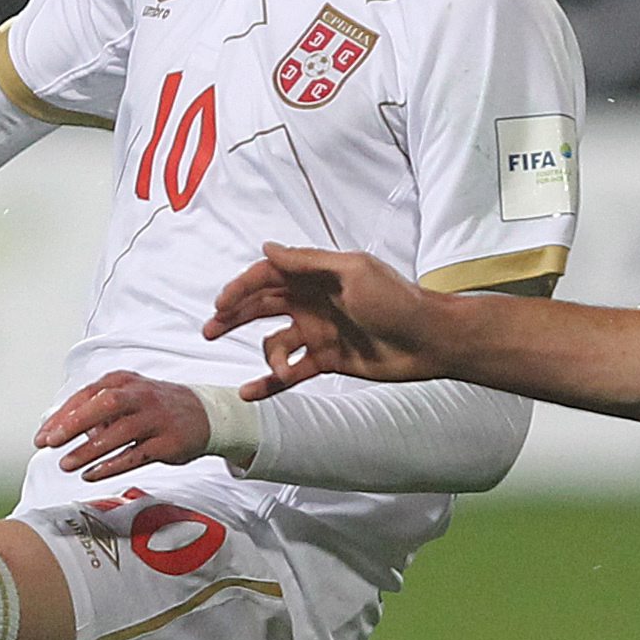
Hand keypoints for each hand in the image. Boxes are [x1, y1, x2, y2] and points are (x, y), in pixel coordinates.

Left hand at [35, 372, 211, 483]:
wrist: (205, 414)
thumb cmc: (155, 407)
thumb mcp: (125, 397)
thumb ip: (94, 411)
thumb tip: (60, 429)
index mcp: (123, 381)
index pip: (85, 396)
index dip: (61, 417)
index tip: (42, 436)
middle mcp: (139, 395)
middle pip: (103, 405)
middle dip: (73, 425)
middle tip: (50, 444)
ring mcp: (155, 418)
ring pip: (118, 433)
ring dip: (89, 451)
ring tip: (67, 464)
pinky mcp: (168, 442)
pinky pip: (135, 455)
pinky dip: (111, 466)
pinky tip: (91, 474)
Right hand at [205, 245, 454, 396]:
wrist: (430, 340)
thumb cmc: (397, 301)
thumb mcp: (352, 273)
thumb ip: (308, 262)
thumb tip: (267, 247)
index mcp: (317, 276)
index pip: (268, 277)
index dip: (241, 288)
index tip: (221, 305)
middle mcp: (312, 302)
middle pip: (262, 307)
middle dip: (234, 317)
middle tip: (210, 330)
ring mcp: (318, 332)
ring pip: (274, 342)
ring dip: (265, 356)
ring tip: (274, 368)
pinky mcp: (327, 360)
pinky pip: (290, 371)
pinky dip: (270, 382)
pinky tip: (250, 392)